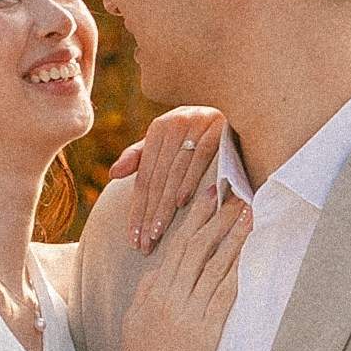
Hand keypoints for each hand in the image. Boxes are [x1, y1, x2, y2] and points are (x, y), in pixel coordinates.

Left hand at [110, 106, 225, 249]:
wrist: (237, 106)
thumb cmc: (197, 131)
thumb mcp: (167, 141)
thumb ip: (140, 157)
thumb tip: (112, 174)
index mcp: (158, 129)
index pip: (144, 178)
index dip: (137, 209)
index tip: (133, 238)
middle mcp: (173, 125)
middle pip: (156, 179)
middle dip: (148, 214)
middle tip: (143, 244)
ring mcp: (195, 125)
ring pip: (174, 173)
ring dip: (164, 205)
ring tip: (156, 232)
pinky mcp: (216, 129)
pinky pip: (199, 159)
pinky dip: (189, 180)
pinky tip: (181, 204)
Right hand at [115, 179, 246, 350]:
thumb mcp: (135, 320)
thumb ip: (147, 292)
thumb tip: (159, 269)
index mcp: (153, 291)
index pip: (177, 245)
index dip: (195, 218)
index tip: (209, 196)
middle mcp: (169, 297)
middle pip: (195, 247)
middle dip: (216, 216)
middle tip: (233, 192)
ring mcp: (186, 314)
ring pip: (211, 265)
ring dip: (232, 237)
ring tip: (247, 214)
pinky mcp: (203, 334)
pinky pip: (222, 296)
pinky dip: (236, 272)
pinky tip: (248, 255)